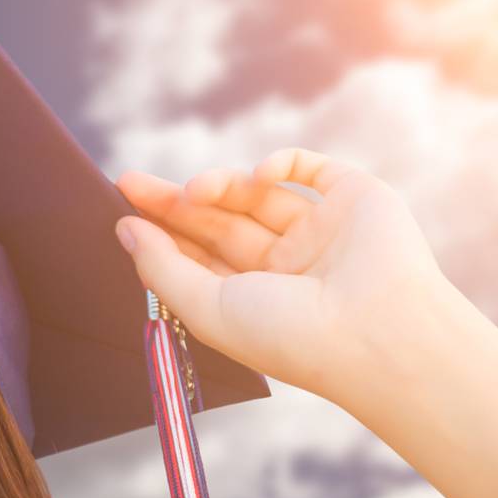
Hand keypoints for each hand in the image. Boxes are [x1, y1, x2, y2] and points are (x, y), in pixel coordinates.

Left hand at [114, 148, 449, 414]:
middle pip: (220, 221)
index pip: (200, 257)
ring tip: (196, 190)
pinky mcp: (352, 198)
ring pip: (256, 193)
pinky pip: (308, 168)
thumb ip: (163, 269)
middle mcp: (286, 267)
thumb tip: (125, 230)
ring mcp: (319, 231)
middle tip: (129, 182)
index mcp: (254, 300)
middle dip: (176, 202)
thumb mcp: (208, 308)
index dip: (162, 232)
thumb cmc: (289, 335)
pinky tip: (257, 175)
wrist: (375, 330)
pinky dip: (278, 162)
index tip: (122, 209)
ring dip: (220, 184)